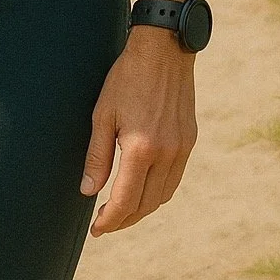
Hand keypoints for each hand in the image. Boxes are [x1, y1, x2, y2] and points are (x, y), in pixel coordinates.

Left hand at [79, 25, 197, 235]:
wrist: (164, 50)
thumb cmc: (127, 78)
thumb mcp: (103, 114)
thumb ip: (97, 156)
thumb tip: (89, 192)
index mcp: (142, 148)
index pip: (126, 201)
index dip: (110, 220)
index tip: (97, 229)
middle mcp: (167, 153)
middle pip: (147, 205)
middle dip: (125, 220)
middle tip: (105, 224)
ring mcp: (182, 148)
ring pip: (163, 195)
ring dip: (143, 209)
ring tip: (122, 210)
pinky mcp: (190, 141)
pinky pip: (175, 179)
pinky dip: (158, 191)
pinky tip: (143, 187)